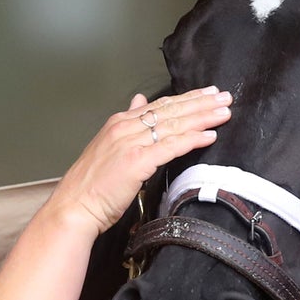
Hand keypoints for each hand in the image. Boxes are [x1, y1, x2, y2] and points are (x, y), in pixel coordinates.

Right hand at [48, 88, 230, 236]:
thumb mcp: (107, 146)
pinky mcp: (137, 161)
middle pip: (171, 110)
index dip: (186, 98)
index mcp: (119, 123)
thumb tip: (139, 102)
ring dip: (203, 117)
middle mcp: (125, 127)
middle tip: (225, 96)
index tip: (207, 93)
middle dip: (201, 102)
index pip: (159, 105)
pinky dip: (192, 138)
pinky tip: (210, 135)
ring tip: (224, 112)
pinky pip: (171, 145)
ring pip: (174, 124)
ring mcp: (131, 142)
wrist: (74, 206)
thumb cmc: (90, 185)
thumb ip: (126, 123)